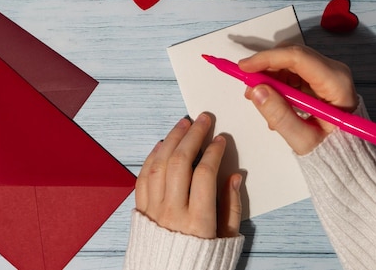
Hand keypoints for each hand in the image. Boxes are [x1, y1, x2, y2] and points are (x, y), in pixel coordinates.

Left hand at [135, 113, 241, 238]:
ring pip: (159, 164)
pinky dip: (152, 156)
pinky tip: (162, 144)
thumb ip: (231, 206)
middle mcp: (172, 212)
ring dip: (172, 139)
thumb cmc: (201, 261)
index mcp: (198, 221)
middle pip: (180, 162)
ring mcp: (154, 210)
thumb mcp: (226, 238)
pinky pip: (143, 177)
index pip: (204, 174)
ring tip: (183, 123)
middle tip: (203, 119)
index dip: (214, 151)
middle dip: (193, 135)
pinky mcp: (141, 211)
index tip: (221, 139)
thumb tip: (234, 176)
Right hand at [239, 45, 357, 154]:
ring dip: (269, 74)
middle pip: (293, 55)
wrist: (345, 152)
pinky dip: (276, 80)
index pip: (298, 58)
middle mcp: (333, 70)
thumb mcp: (304, 139)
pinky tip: (272, 100)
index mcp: (336, 82)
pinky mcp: (318, 76)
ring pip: (289, 60)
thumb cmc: (330, 148)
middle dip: (265, 66)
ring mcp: (326, 72)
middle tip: (247, 85)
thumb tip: (257, 91)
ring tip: (258, 98)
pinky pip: (292, 70)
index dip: (268, 58)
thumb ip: (280, 116)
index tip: (244, 67)